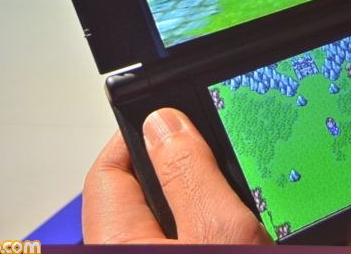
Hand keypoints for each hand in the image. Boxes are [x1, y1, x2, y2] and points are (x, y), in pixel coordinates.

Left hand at [83, 108, 271, 244]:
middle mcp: (130, 249)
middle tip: (219, 153)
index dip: (139, 131)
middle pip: (143, 189)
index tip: (172, 111)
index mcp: (118, 242)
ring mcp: (156, 253)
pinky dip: (213, 221)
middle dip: (181, 165)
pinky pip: (190, 232)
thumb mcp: (218, 230)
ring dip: (203, 197)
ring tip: (237, 194)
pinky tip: (241, 222)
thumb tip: (166, 122)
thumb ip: (190, 174)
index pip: (109, 169)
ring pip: (171, 214)